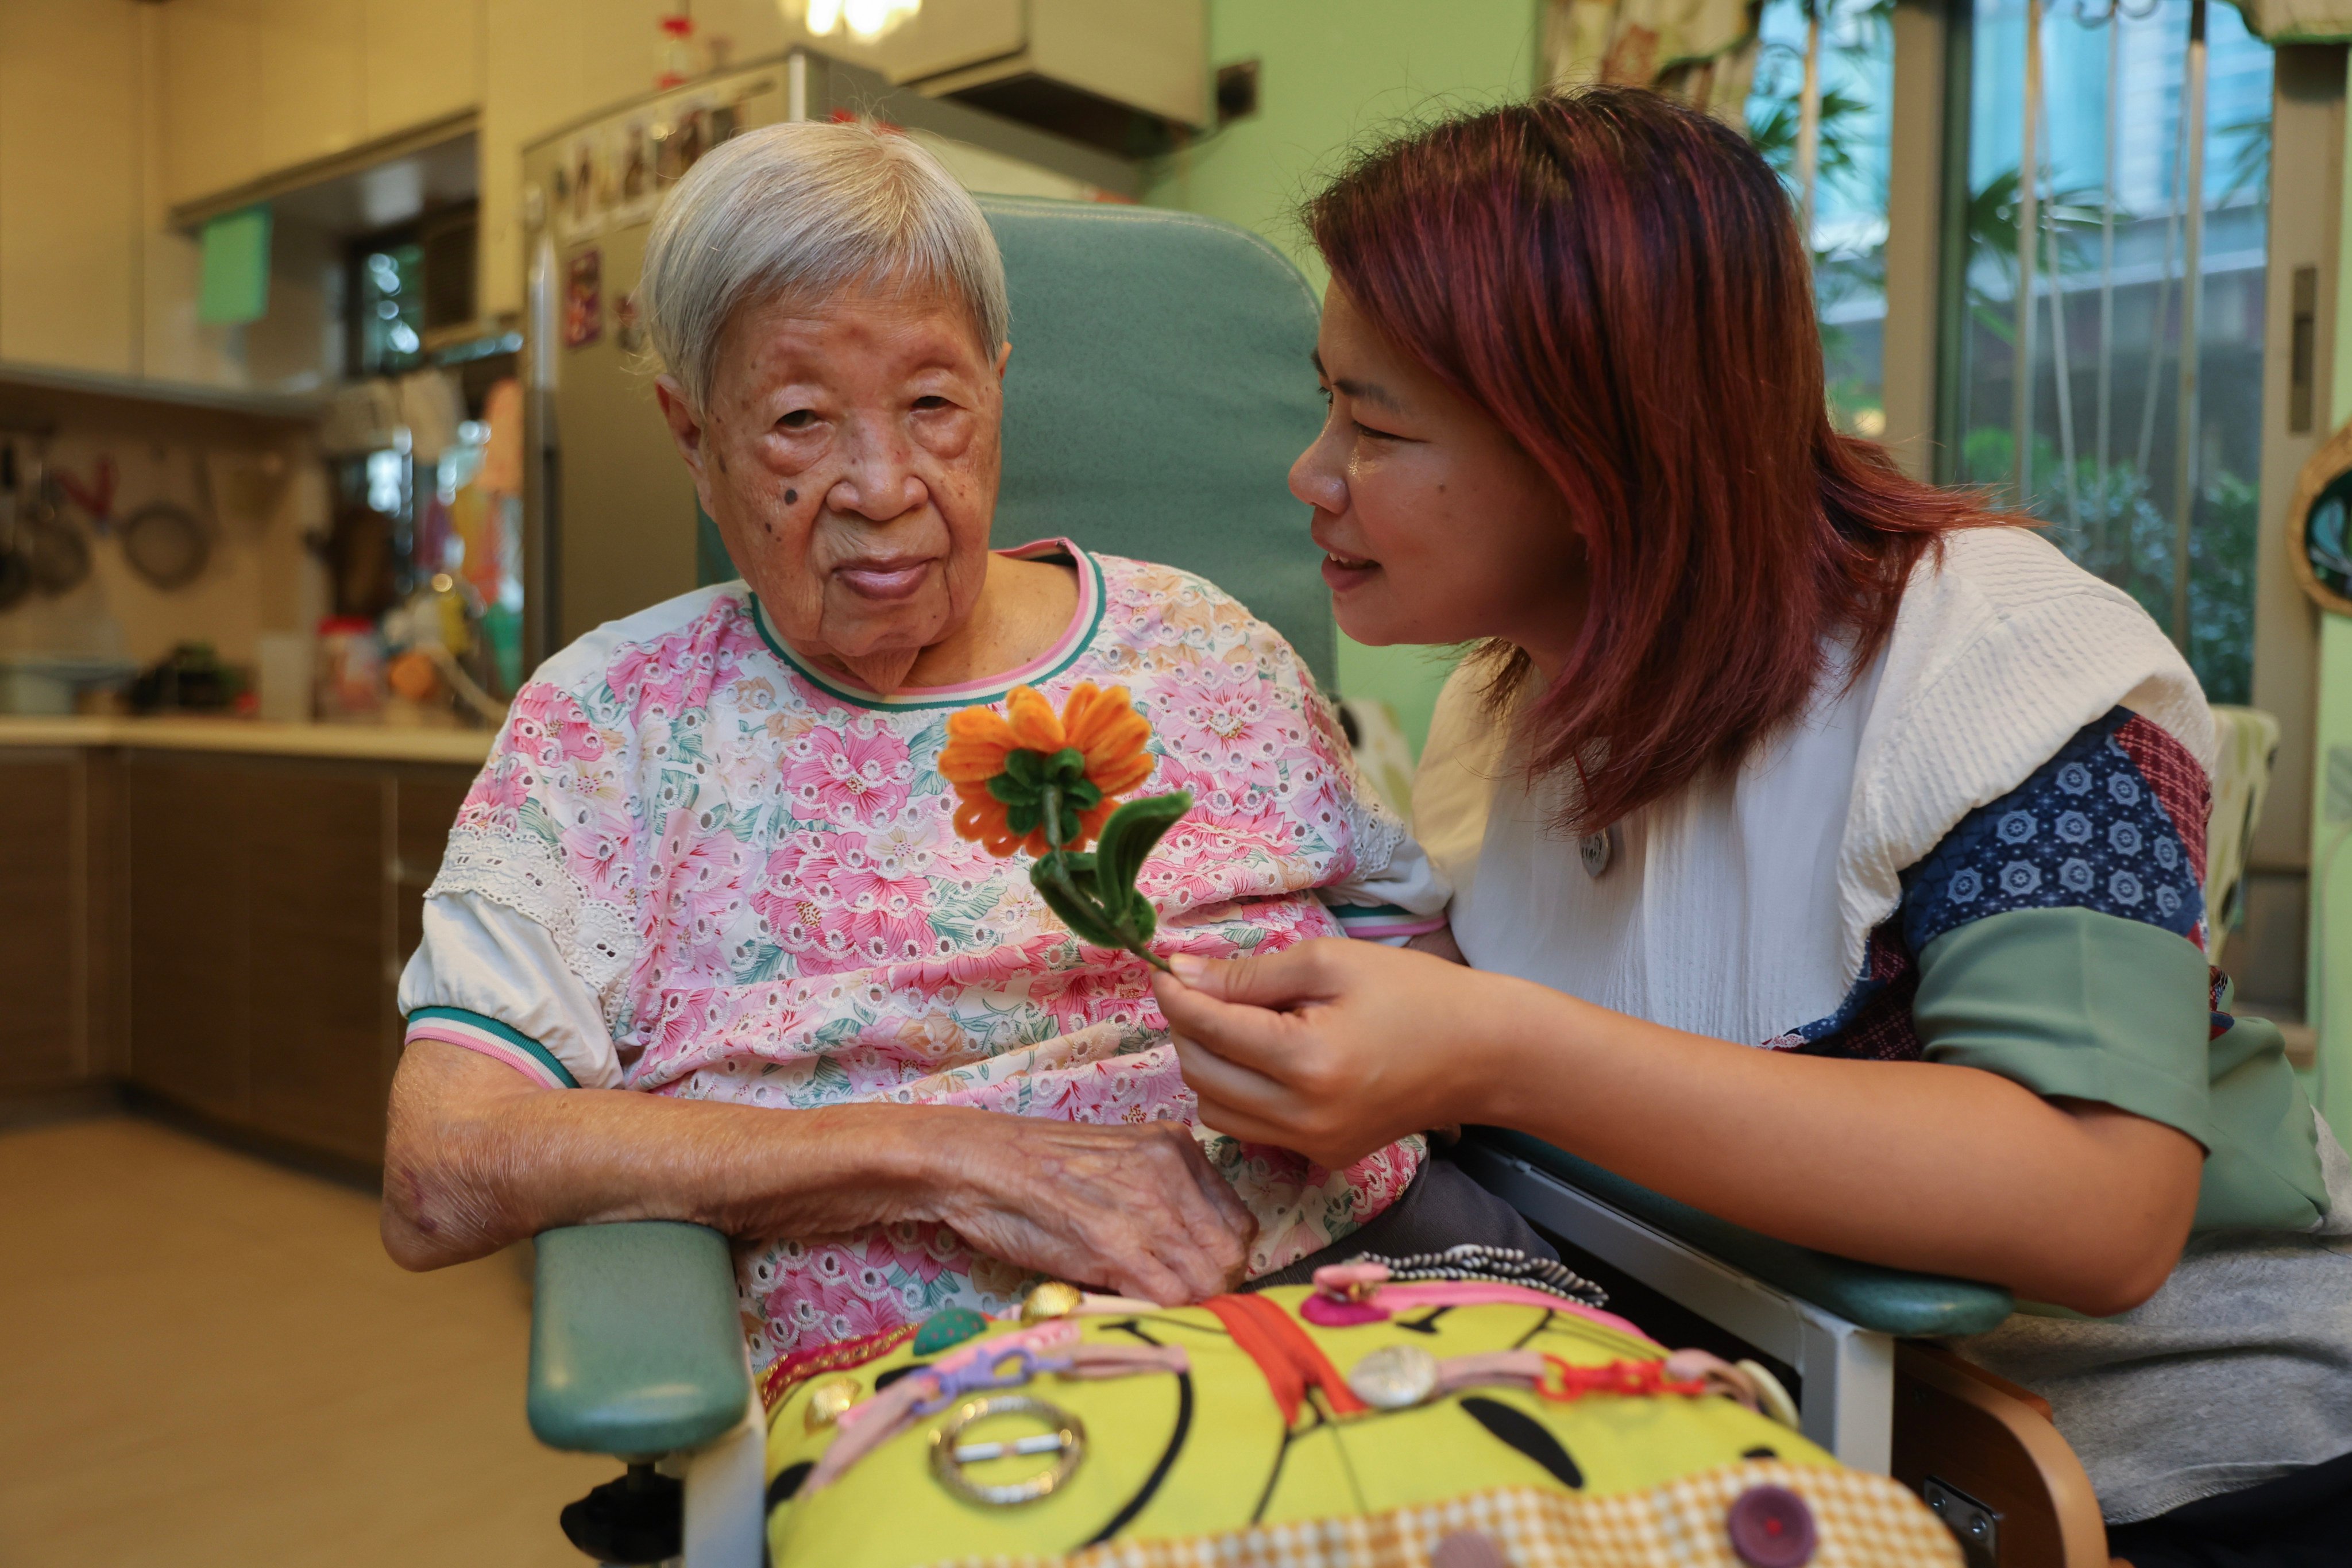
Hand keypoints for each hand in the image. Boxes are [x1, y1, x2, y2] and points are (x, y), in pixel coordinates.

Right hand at [914, 1114, 1256, 1305]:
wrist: (975, 1162)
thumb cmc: (1034, 1169)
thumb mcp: (1116, 1163)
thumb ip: (1160, 1196)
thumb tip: (1193, 1255)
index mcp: (1175, 1147)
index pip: (1237, 1222)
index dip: (1222, 1260)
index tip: (1195, 1278)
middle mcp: (1172, 1169)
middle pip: (1233, 1251)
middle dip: (1215, 1286)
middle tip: (1179, 1302)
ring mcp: (1147, 1204)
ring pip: (1211, 1276)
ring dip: (1190, 1303)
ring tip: (1154, 1307)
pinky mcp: (1116, 1242)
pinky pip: (1172, 1293)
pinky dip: (1163, 1312)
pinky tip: (1135, 1308)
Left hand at [1151, 937, 1506, 1167]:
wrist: (1482, 1055)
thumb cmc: (1413, 994)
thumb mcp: (1331, 963)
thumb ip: (1250, 974)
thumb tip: (1181, 974)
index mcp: (1306, 1061)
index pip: (1209, 1029)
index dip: (1176, 994)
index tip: (1163, 967)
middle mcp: (1303, 1117)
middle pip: (1200, 1074)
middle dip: (1188, 1028)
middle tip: (1200, 989)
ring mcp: (1312, 1145)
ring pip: (1216, 1110)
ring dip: (1208, 1064)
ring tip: (1237, 1023)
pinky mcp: (1323, 1157)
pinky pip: (1251, 1128)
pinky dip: (1241, 1092)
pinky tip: (1268, 1058)